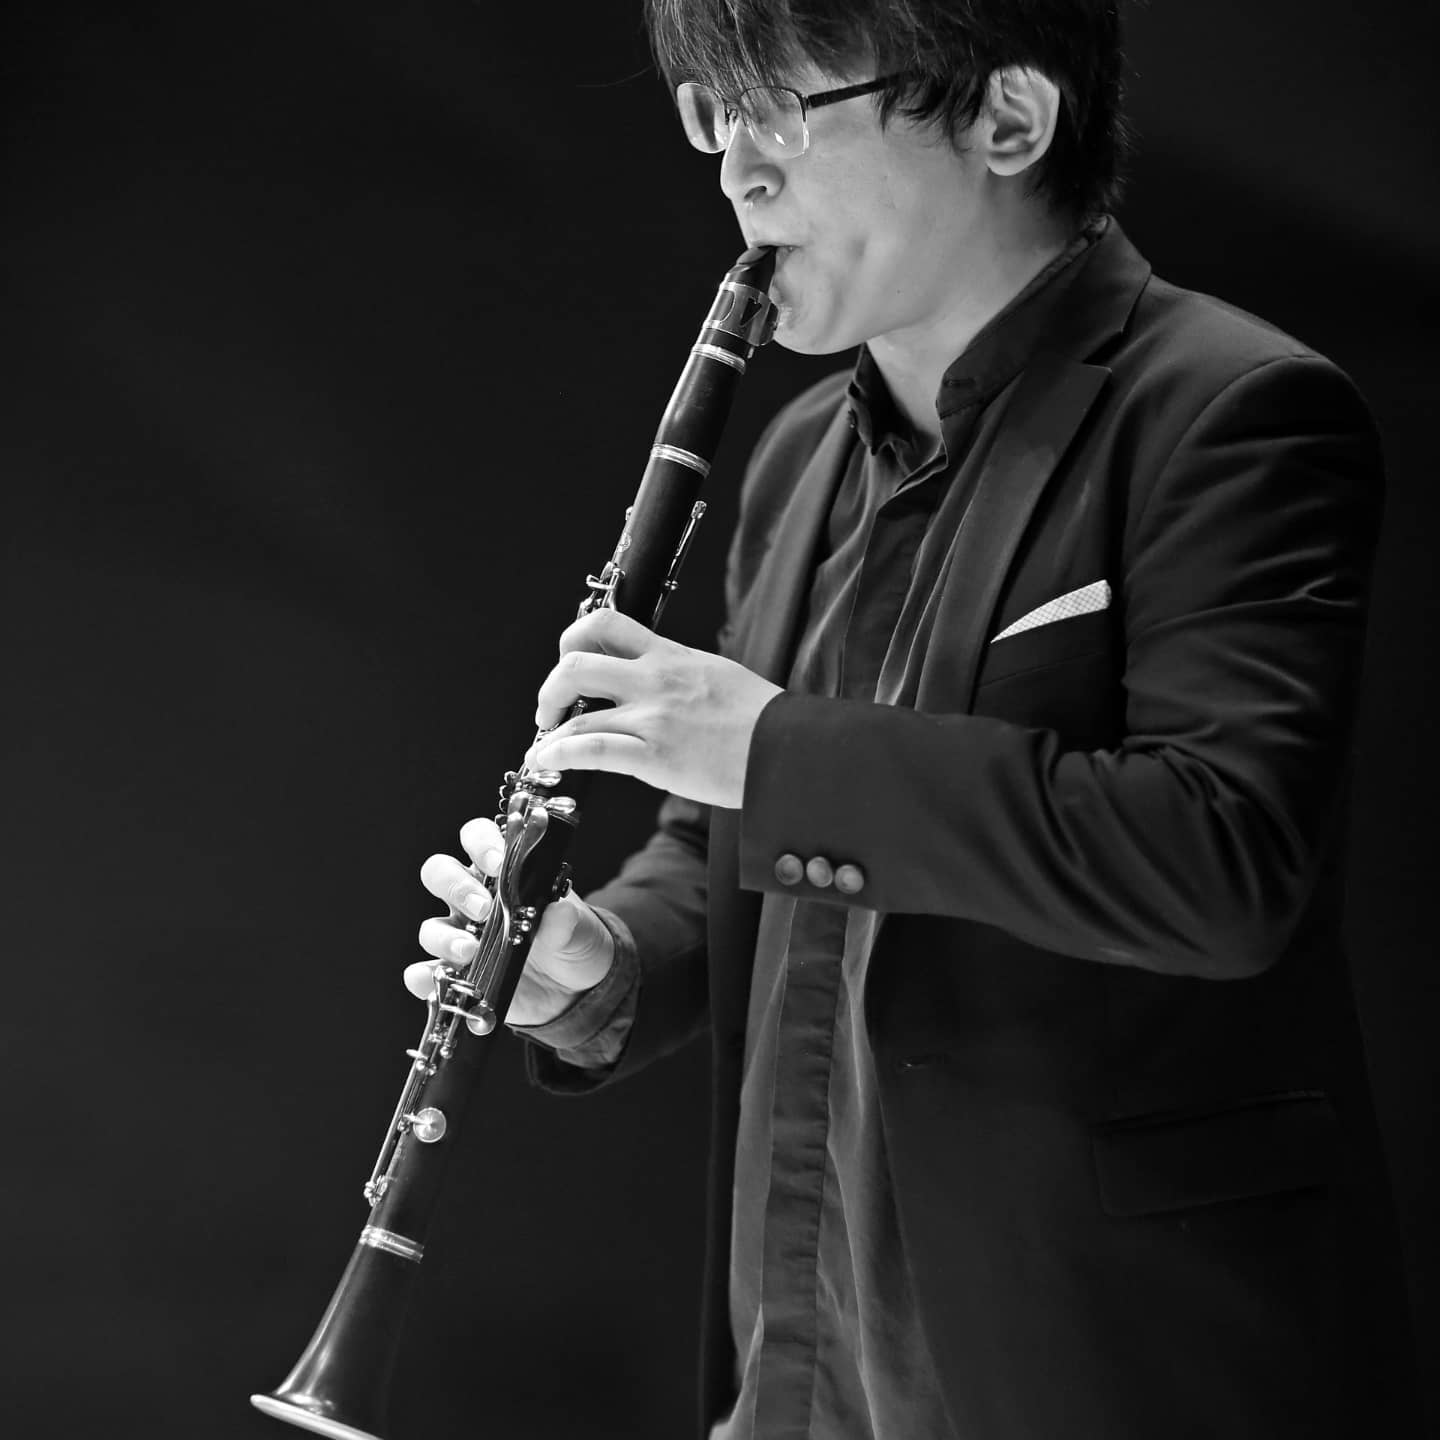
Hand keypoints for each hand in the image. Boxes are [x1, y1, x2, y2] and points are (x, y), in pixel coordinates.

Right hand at [410, 816, 614, 1027]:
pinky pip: (426, 972)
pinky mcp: (457, 974)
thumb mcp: (580, 929)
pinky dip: (423, 976)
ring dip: (444, 936)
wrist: (575, 991)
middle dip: (456, 886)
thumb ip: (568, 921)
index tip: (497, 864)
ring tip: (470, 950)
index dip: (480, 844)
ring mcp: (462, 936)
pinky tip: (433, 981)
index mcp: (504, 873)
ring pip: (431, 925)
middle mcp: (476, 899)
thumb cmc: (574, 944)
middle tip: (483, 909)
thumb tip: (558, 912)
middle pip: (440, 874)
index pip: (477, 839)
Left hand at [526, 608, 781, 808]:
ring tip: (542, 748)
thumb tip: (661, 684)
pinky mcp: (654, 755)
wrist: (788, 746)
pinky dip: (558, 755)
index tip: (568, 659)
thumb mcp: (718, 674)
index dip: (574, 638)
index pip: (607, 624)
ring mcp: (652, 717)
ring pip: (576, 715)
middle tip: (549, 709)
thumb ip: (681, 674)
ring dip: (548, 732)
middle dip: (550, 688)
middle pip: (575, 665)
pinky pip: (591, 751)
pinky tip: (546, 762)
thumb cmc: (762, 719)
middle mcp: (654, 680)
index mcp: (670, 656)